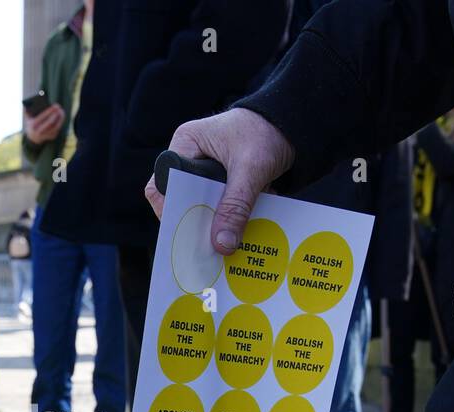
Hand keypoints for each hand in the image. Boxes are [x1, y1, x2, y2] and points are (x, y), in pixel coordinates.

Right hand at [24, 104, 64, 145]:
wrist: (33, 137)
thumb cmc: (31, 123)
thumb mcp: (28, 117)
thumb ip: (27, 110)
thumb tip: (30, 102)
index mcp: (33, 125)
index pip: (42, 117)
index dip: (49, 111)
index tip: (54, 106)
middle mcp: (38, 131)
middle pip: (50, 122)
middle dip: (55, 115)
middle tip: (59, 108)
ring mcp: (45, 135)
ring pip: (55, 127)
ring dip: (60, 118)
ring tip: (61, 111)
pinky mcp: (51, 137)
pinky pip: (57, 129)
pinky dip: (60, 123)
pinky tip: (61, 117)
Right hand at [144, 108, 294, 254]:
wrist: (292, 125)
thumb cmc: (265, 132)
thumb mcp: (251, 170)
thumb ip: (236, 206)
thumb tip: (222, 245)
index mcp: (186, 144)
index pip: (162, 186)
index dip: (170, 211)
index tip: (187, 232)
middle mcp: (189, 157)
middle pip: (181, 200)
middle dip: (200, 220)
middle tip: (215, 239)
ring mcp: (205, 171)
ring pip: (202, 207)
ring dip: (221, 219)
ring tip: (241, 221)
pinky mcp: (221, 181)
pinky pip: (220, 206)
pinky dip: (235, 215)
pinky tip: (253, 212)